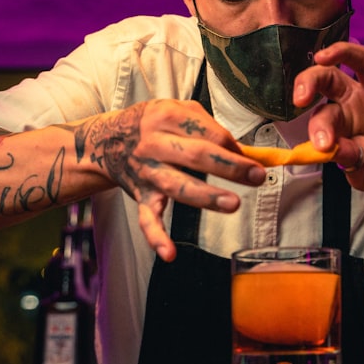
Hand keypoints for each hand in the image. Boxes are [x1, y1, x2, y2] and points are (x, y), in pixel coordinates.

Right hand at [76, 99, 264, 260]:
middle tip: (258, 176)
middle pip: (196, 156)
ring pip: (178, 186)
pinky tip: (170, 254)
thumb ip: (210, 126)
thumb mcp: (178, 110)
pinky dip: (156, 237)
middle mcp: (154, 144)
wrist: (106, 140)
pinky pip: (147, 219)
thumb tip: (243, 152)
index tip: (253, 157)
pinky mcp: (141, 196)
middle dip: (230, 167)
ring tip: (232, 204)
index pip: (208, 132)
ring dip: (206, 196)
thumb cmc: (153, 123)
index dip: (233, 145)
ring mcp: (147, 172)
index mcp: (167, 117)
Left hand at [294, 15, 363, 197]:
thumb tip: (333, 149)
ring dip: (341, 52)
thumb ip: (352, 161)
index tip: (325, 145)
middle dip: (310, 81)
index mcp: (341, 123)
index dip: (319, 129)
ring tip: (325, 55)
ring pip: (359, 61)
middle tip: (301, 95)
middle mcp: (356, 102)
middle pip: (328, 78)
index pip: (322, 116)